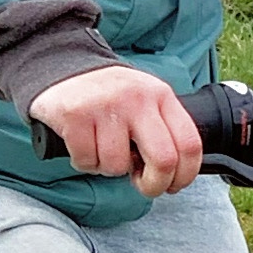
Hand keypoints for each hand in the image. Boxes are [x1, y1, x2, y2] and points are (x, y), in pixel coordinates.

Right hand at [27, 63, 208, 193]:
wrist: (63, 67)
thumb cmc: (109, 97)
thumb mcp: (144, 101)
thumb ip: (162, 130)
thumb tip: (173, 175)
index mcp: (160, 95)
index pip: (190, 143)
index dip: (185, 175)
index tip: (173, 186)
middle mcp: (136, 98)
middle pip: (164, 159)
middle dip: (154, 184)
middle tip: (142, 185)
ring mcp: (105, 105)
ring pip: (118, 165)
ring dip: (108, 169)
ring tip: (101, 149)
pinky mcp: (75, 115)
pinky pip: (87, 162)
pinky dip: (84, 163)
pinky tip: (82, 145)